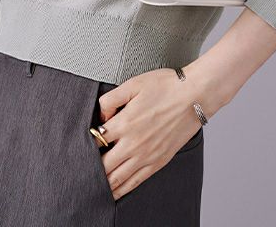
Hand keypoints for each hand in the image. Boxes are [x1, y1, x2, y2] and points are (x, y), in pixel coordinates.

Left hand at [96, 67, 206, 200]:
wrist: (194, 96)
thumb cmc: (165, 86)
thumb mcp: (133, 84)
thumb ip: (111, 99)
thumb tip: (100, 116)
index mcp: (125, 122)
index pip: (96, 140)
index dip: (87, 143)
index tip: (83, 143)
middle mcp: (133, 143)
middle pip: (103, 165)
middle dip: (91, 168)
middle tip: (82, 170)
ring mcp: (146, 156)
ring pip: (117, 178)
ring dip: (102, 184)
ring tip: (92, 186)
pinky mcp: (158, 162)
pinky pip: (135, 182)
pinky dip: (121, 190)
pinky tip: (114, 192)